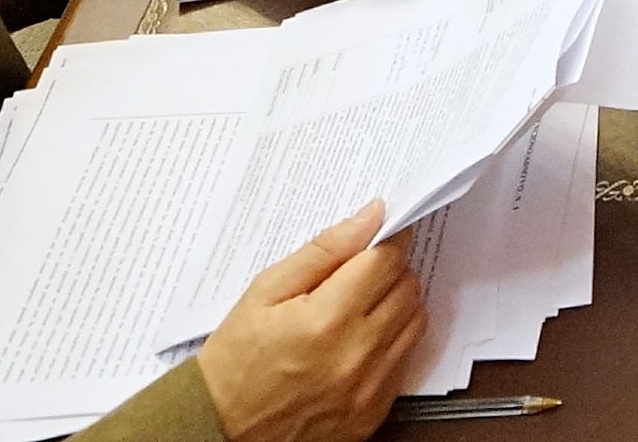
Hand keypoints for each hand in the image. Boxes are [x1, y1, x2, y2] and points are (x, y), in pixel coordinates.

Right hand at [193, 203, 421, 441]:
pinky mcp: (374, 411)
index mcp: (326, 319)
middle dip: (390, 271)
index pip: (386, 261)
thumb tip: (370, 218)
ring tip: (358, 308)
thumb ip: (323, 251)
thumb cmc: (236, 361)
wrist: (222, 430)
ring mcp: (369, 388)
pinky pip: (406, 360)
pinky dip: (391, 342)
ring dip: (396, 304)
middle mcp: (355, 355)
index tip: (379, 237)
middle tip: (359, 274)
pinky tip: (359, 342)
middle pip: (408, 288)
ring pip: (415, 322)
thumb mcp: (265, 292)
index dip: (386, 241)